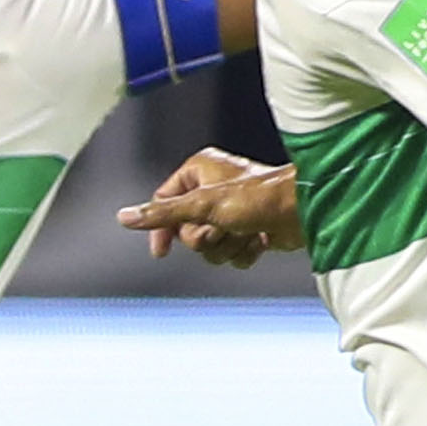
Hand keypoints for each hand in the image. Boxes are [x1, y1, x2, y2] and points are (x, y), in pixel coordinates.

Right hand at [120, 148, 301, 264]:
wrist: (303, 211)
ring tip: (245, 233)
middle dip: (205, 239)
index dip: (163, 231)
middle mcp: (212, 189)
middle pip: (185, 231)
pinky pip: (230, 254)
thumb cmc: (258, 198)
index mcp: (197, 171)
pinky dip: (243, 253)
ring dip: (225, 248)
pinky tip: (259, 242)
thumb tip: (123, 217)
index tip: (162, 252)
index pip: (163, 205)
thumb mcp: (202, 205)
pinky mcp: (248, 229)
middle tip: (222, 229)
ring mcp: (230, 211)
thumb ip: (162, 214)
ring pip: (208, 247)